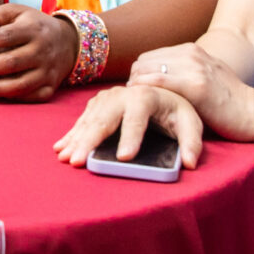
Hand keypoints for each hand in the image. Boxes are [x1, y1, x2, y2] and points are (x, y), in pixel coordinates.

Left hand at [0, 5, 75, 101]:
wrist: (68, 42)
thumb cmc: (33, 25)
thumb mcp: (18, 12)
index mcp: (33, 29)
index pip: (8, 36)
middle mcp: (43, 50)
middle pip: (13, 62)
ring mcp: (48, 70)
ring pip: (22, 83)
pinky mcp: (51, 86)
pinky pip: (32, 96)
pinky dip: (14, 98)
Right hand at [52, 85, 207, 168]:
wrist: (162, 90)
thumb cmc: (177, 110)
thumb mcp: (190, 123)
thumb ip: (192, 143)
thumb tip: (190, 163)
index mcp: (147, 96)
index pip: (137, 118)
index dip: (131, 137)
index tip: (124, 157)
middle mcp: (124, 94)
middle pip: (105, 118)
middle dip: (91, 141)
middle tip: (79, 161)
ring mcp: (108, 98)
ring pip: (89, 120)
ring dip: (76, 139)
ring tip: (66, 158)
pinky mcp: (98, 104)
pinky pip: (82, 120)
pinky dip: (72, 135)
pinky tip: (61, 148)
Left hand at [129, 46, 253, 140]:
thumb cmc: (229, 101)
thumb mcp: (205, 76)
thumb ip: (182, 73)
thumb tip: (155, 81)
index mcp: (191, 50)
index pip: (147, 57)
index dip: (137, 76)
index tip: (136, 95)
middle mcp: (191, 53)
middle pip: (142, 62)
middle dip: (132, 82)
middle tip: (131, 103)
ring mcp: (194, 68)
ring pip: (147, 70)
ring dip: (135, 87)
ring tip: (134, 106)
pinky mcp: (197, 86)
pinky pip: (159, 82)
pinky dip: (144, 90)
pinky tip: (140, 104)